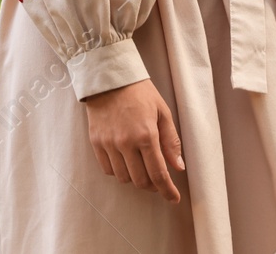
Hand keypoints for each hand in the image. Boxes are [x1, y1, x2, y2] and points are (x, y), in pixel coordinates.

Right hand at [83, 78, 184, 202]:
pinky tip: (125, 161)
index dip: (167, 191)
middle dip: (153, 185)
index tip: (173, 198)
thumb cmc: (139, 92)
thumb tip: (178, 167)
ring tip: (141, 167)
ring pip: (124, 178)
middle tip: (158, 180)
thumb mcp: (162, 112)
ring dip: (135, 178)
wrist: (109, 78)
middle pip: (141, 181)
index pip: (158, 174)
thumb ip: (171, 141)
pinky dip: (119, 170)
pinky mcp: (96, 142)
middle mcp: (126, 143)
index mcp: (146, 135)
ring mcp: (109, 143)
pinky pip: (108, 169)